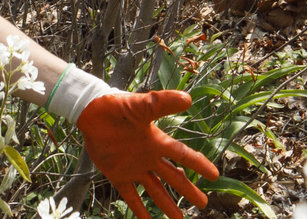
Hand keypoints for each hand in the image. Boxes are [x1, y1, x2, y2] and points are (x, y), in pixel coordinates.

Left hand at [78, 91, 218, 218]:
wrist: (91, 112)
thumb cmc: (117, 105)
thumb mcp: (141, 104)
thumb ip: (162, 103)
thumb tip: (188, 99)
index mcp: (157, 141)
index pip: (183, 156)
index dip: (199, 165)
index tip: (215, 175)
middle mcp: (149, 157)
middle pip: (174, 178)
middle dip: (189, 191)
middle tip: (204, 204)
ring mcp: (134, 168)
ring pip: (155, 191)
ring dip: (168, 205)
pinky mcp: (118, 175)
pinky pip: (131, 196)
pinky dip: (139, 210)